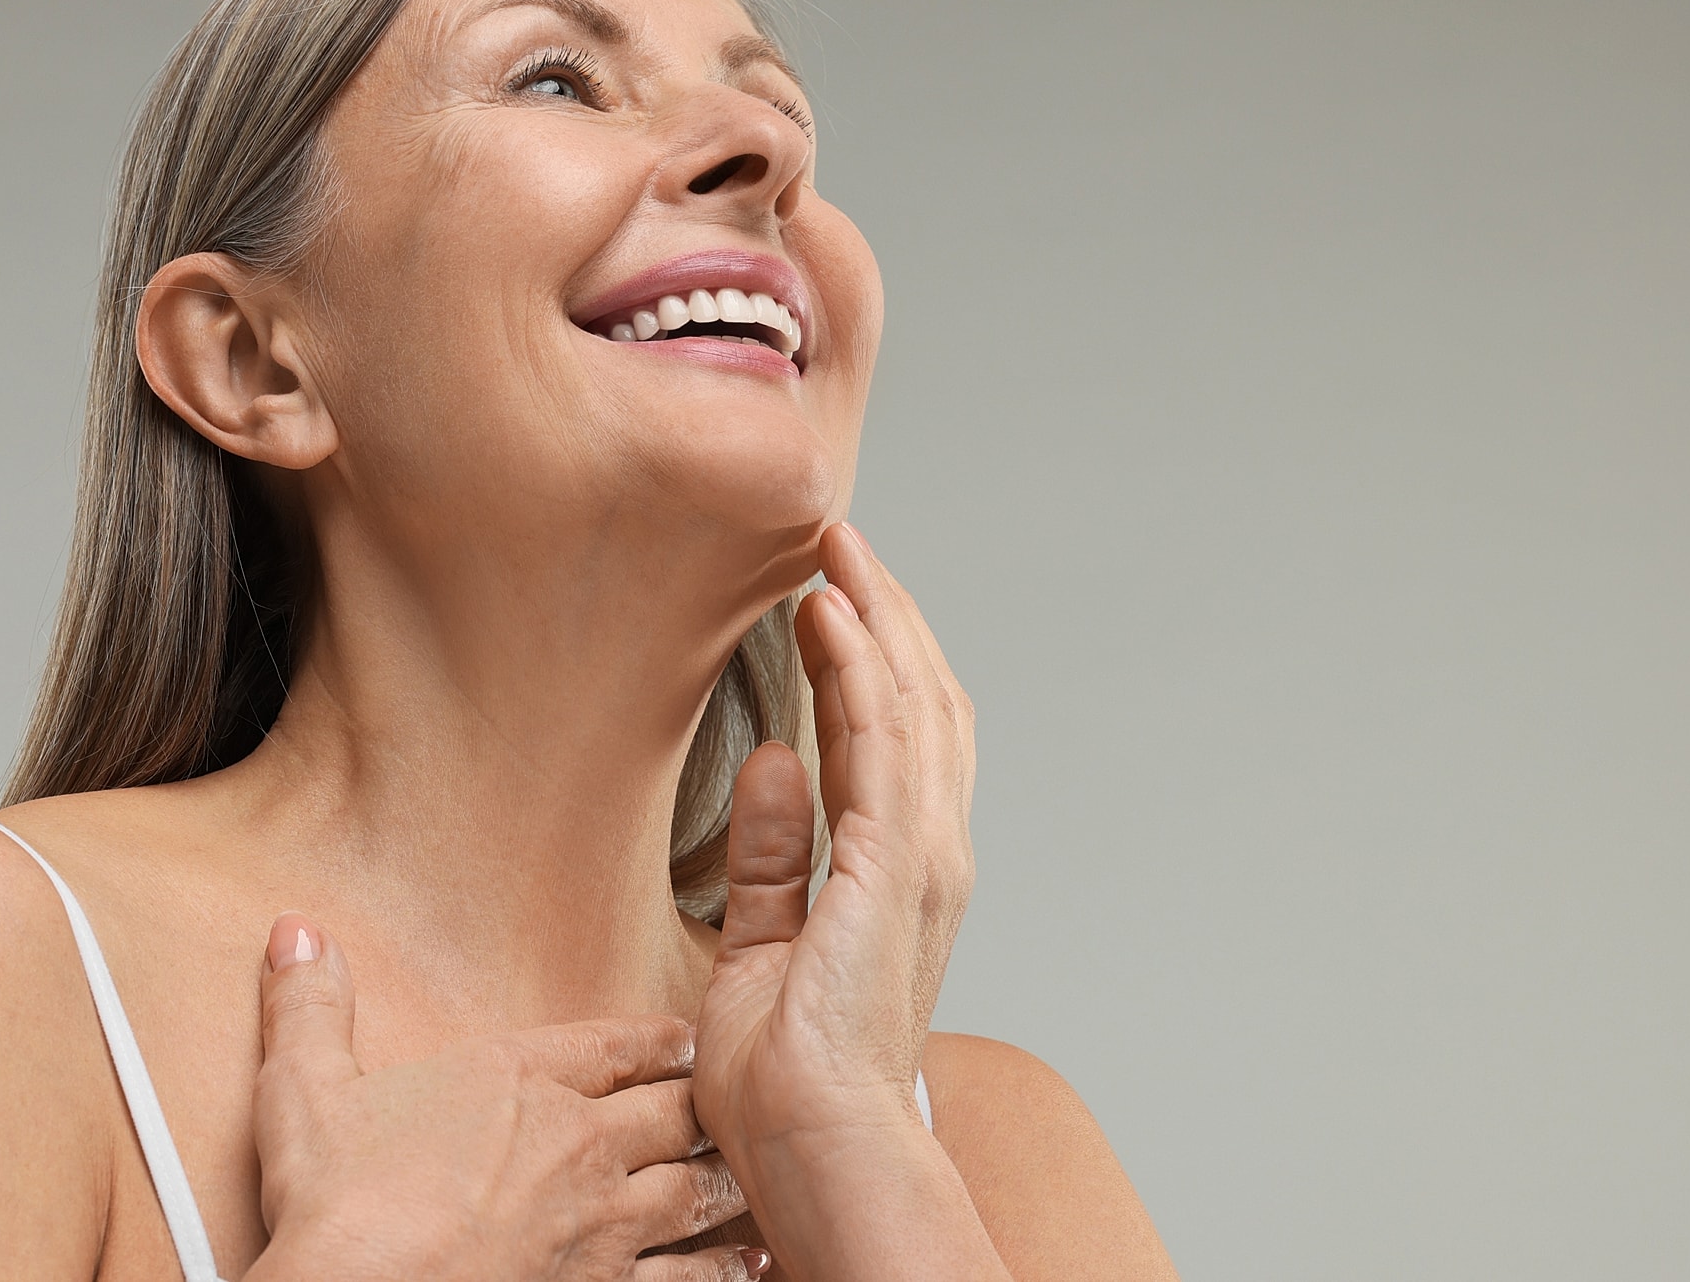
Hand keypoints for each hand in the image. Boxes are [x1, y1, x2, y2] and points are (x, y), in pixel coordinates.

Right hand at [247, 913, 771, 1281]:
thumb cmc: (338, 1205)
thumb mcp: (304, 1090)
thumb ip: (309, 1006)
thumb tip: (295, 930)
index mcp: (516, 1081)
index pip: (609, 1046)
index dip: (654, 1040)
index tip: (683, 1038)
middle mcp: (577, 1146)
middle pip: (670, 1112)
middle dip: (703, 1105)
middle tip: (734, 1097)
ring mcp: (602, 1226)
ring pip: (695, 1190)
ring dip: (725, 1179)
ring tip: (753, 1173)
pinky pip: (689, 1278)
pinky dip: (726, 1270)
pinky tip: (752, 1265)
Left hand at [693, 521, 977, 1170]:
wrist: (817, 1148)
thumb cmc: (789, 1084)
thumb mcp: (762, 947)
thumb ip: (771, 857)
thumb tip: (773, 765)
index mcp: (898, 878)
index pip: (900, 740)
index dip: (873, 658)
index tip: (827, 595)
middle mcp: (928, 857)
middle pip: (922, 703)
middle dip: (884, 613)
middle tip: (837, 541)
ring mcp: (920, 859)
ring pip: (913, 703)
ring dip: (876, 617)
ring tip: (836, 548)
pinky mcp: (893, 866)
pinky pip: (881, 743)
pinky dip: (861, 668)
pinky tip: (830, 612)